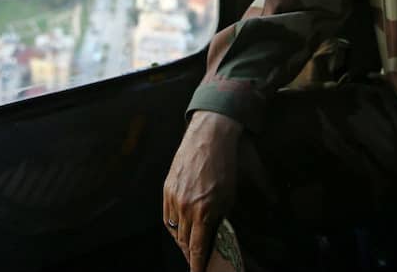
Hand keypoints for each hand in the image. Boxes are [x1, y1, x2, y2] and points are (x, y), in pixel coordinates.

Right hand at [163, 111, 242, 271]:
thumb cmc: (225, 166)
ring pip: (173, 229)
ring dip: (181, 239)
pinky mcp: (167, 188)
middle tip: (197, 259)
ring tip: (189, 244)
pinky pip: (167, 214)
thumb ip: (219, 219)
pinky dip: (173, 223)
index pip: (197, 247)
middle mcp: (186, 207)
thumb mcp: (230, 196)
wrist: (210, 137)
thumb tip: (213, 236)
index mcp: (204, 211)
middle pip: (183, 241)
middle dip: (190, 252)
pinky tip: (180, 226)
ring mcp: (174, 197)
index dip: (197, 264)